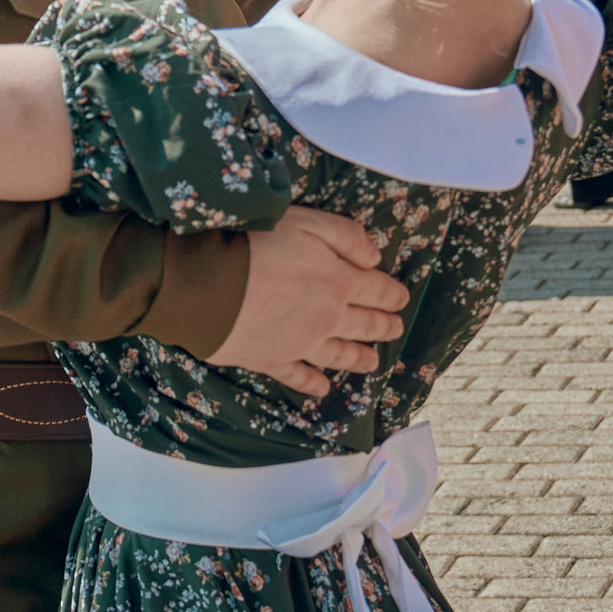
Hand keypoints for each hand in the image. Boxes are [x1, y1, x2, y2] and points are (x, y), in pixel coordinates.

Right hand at [208, 208, 408, 397]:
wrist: (210, 284)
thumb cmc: (258, 244)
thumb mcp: (309, 222)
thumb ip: (347, 237)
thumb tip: (375, 258)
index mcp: (340, 282)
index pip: (377, 290)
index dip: (392, 294)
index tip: (402, 300)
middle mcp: (328, 318)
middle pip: (363, 324)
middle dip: (382, 326)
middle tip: (394, 330)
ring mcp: (300, 344)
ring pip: (339, 355)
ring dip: (358, 359)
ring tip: (373, 362)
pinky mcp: (272, 360)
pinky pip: (298, 376)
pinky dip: (312, 383)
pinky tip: (322, 389)